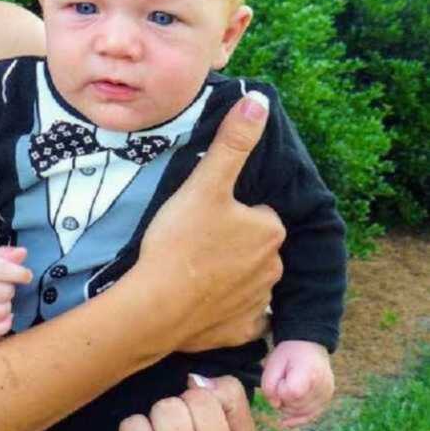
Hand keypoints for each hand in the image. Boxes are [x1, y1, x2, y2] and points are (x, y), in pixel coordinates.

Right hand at [0, 246, 31, 338]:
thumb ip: (7, 254)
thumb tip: (22, 253)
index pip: (3, 270)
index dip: (20, 273)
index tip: (26, 275)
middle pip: (6, 293)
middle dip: (9, 289)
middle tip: (0, 286)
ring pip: (3, 312)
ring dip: (6, 306)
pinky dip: (3, 324)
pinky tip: (0, 315)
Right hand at [140, 92, 285, 351]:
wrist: (155, 306)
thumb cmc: (180, 240)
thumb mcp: (205, 183)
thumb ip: (233, 142)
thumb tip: (259, 99)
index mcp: (270, 229)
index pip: (256, 211)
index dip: (227, 211)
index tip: (201, 216)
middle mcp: (274, 266)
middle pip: (253, 244)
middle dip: (231, 242)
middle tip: (193, 240)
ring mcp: (258, 302)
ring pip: (248, 278)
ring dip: (229, 274)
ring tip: (192, 269)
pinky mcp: (242, 331)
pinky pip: (241, 316)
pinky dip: (226, 310)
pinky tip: (202, 303)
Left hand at [262, 340, 333, 427]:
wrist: (309, 344)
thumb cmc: (289, 353)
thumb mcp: (273, 362)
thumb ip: (269, 385)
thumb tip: (276, 405)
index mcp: (309, 373)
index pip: (290, 394)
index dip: (279, 389)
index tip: (280, 377)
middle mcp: (322, 386)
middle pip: (295, 405)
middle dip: (283, 398)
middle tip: (282, 380)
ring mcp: (327, 393)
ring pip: (302, 412)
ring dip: (289, 406)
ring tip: (286, 389)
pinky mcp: (327, 398)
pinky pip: (312, 415)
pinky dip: (298, 419)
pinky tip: (286, 423)